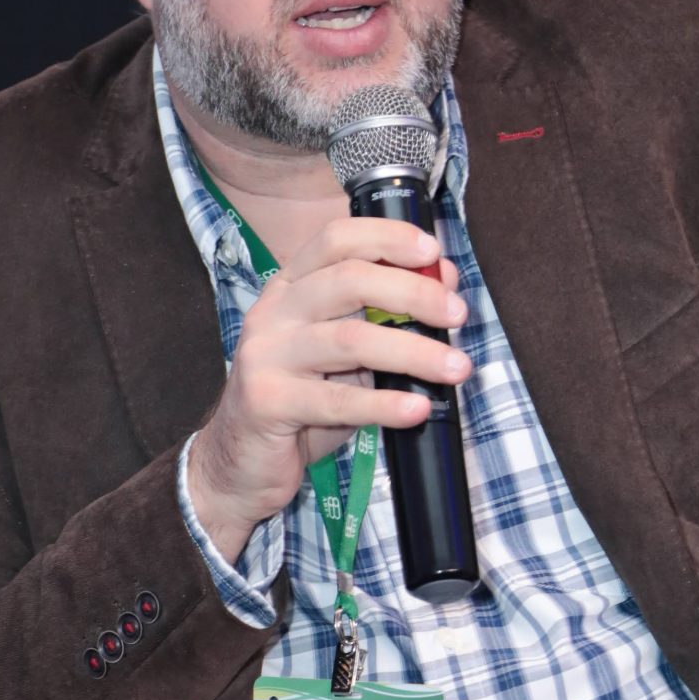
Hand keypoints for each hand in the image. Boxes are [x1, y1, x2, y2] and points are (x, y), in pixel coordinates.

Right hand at [186, 219, 469, 559]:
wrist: (240, 462)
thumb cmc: (301, 401)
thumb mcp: (344, 353)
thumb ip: (383, 316)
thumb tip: (444, 282)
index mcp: (290, 287)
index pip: (336, 240)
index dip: (387, 238)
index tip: (433, 251)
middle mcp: (274, 312)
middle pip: (349, 281)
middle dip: (413, 292)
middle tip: (458, 313)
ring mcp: (266, 355)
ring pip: (350, 340)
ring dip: (413, 352)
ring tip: (456, 367)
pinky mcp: (268, 401)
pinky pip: (337, 400)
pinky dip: (384, 404)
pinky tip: (417, 408)